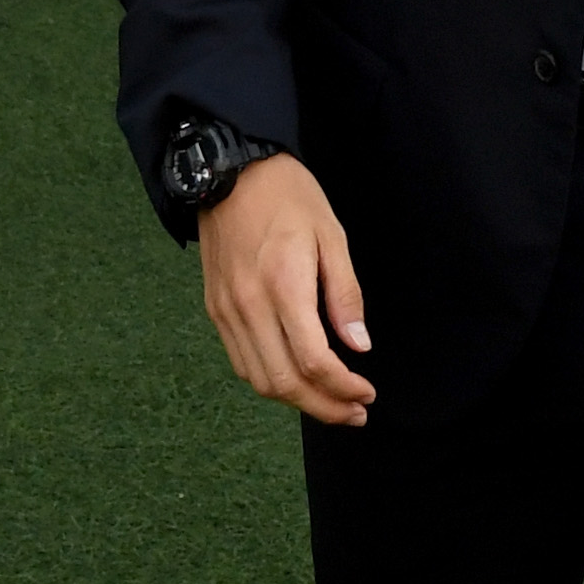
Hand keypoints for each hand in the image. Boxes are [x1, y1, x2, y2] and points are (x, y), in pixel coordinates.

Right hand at [196, 154, 374, 427]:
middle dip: (324, 407)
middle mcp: (249, 305)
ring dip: (297, 402)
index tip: (367, 393)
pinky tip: (297, 379)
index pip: (313, 361)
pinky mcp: (215, 309)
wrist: (229, 171)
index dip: (343, 388)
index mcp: (283, 285)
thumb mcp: (332, 235)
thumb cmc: (288, 196)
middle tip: (355, 412)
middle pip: (285, 382)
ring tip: (331, 403)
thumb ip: (345, 295)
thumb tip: (358, 347)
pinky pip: (242, 362)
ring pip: (260, 380)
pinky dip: (271, 381)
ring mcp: (226, 310)